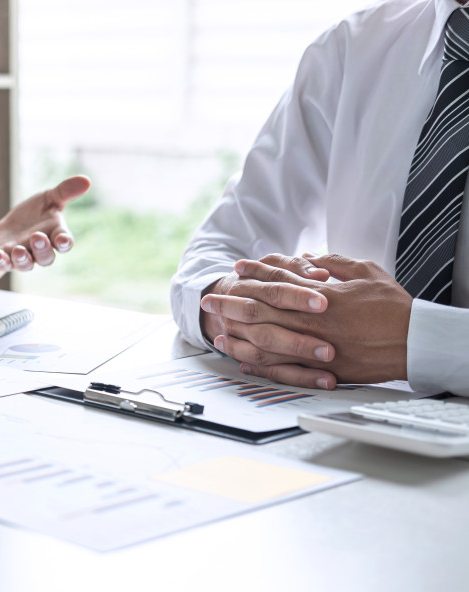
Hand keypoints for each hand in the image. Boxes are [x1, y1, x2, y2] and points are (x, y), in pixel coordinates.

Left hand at [0, 175, 89, 271]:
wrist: (7, 229)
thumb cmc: (32, 214)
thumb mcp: (48, 198)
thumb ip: (65, 191)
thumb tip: (87, 180)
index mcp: (54, 235)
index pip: (64, 242)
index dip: (64, 242)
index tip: (62, 239)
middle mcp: (40, 250)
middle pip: (46, 257)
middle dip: (42, 248)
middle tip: (37, 237)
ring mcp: (22, 257)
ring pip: (27, 264)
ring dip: (23, 259)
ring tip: (18, 250)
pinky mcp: (4, 260)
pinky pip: (4, 264)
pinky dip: (1, 261)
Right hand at [201, 253, 333, 387]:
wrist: (222, 299)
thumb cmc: (260, 280)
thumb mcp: (274, 265)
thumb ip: (296, 267)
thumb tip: (320, 273)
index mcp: (248, 285)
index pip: (274, 289)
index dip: (297, 295)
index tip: (324, 303)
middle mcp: (240, 313)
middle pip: (269, 327)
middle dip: (296, 340)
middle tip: (328, 350)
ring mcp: (241, 337)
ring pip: (264, 353)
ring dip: (297, 363)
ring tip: (328, 372)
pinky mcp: (248, 356)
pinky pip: (270, 371)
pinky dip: (295, 377)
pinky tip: (321, 382)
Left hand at [203, 253, 411, 387]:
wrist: (417, 342)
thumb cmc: (394, 307)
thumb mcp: (367, 272)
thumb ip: (334, 263)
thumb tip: (308, 258)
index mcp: (322, 294)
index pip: (279, 280)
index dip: (256, 272)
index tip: (238, 267)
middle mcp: (313, 320)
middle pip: (263, 309)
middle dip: (232, 302)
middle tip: (210, 298)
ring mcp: (315, 346)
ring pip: (266, 340)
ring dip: (238, 334)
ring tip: (216, 329)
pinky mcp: (322, 370)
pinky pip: (283, 368)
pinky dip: (260, 364)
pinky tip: (243, 360)